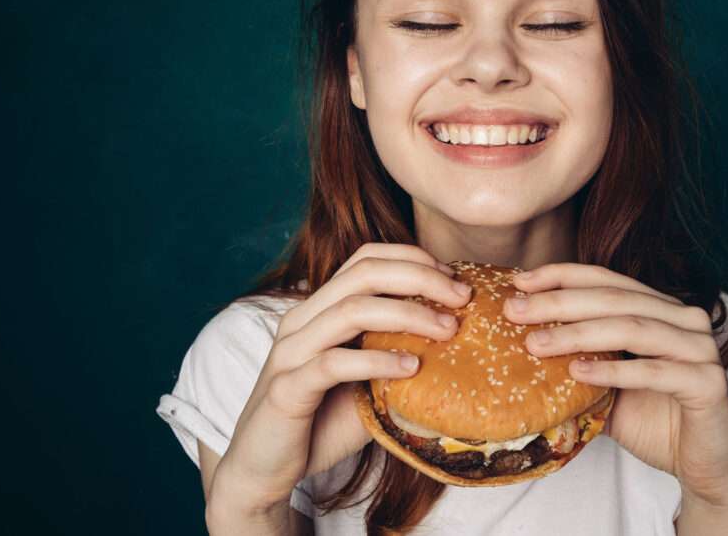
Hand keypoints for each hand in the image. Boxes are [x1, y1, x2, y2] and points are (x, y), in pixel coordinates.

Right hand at [210, 243, 469, 511]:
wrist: (265, 470)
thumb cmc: (321, 422)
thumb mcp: (369, 382)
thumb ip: (399, 356)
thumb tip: (457, 342)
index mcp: (319, 309)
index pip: (365, 259)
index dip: (411, 258)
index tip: (454, 277)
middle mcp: (301, 320)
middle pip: (364, 274)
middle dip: (420, 278)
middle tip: (462, 296)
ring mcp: (290, 352)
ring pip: (351, 311)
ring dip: (408, 315)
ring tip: (448, 330)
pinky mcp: (286, 389)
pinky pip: (334, 363)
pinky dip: (378, 360)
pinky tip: (412, 368)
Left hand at [503, 263, 727, 508]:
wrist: (706, 466)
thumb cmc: (655, 421)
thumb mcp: (606, 386)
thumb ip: (578, 361)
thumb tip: (520, 342)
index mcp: (660, 309)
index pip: (606, 279)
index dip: (561, 276)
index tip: (518, 281)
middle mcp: (684, 319)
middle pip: (614, 299)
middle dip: (558, 303)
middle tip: (514, 311)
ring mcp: (701, 348)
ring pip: (632, 328)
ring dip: (578, 334)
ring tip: (536, 344)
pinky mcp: (709, 382)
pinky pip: (655, 371)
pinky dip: (613, 370)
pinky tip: (578, 373)